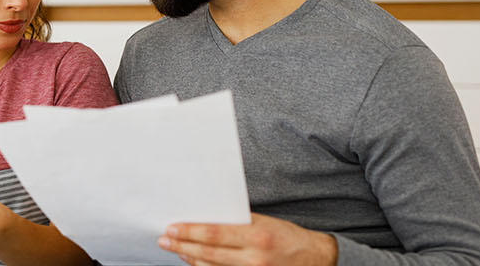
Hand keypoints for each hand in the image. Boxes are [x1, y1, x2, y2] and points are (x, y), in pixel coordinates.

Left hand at [159, 214, 338, 265]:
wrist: (315, 259)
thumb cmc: (287, 237)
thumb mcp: (265, 223)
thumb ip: (238, 223)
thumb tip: (207, 219)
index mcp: (258, 237)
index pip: (215, 234)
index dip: (190, 232)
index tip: (172, 228)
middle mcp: (254, 259)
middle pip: (209, 254)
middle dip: (183, 246)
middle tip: (164, 240)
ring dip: (190, 259)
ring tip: (176, 249)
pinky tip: (194, 262)